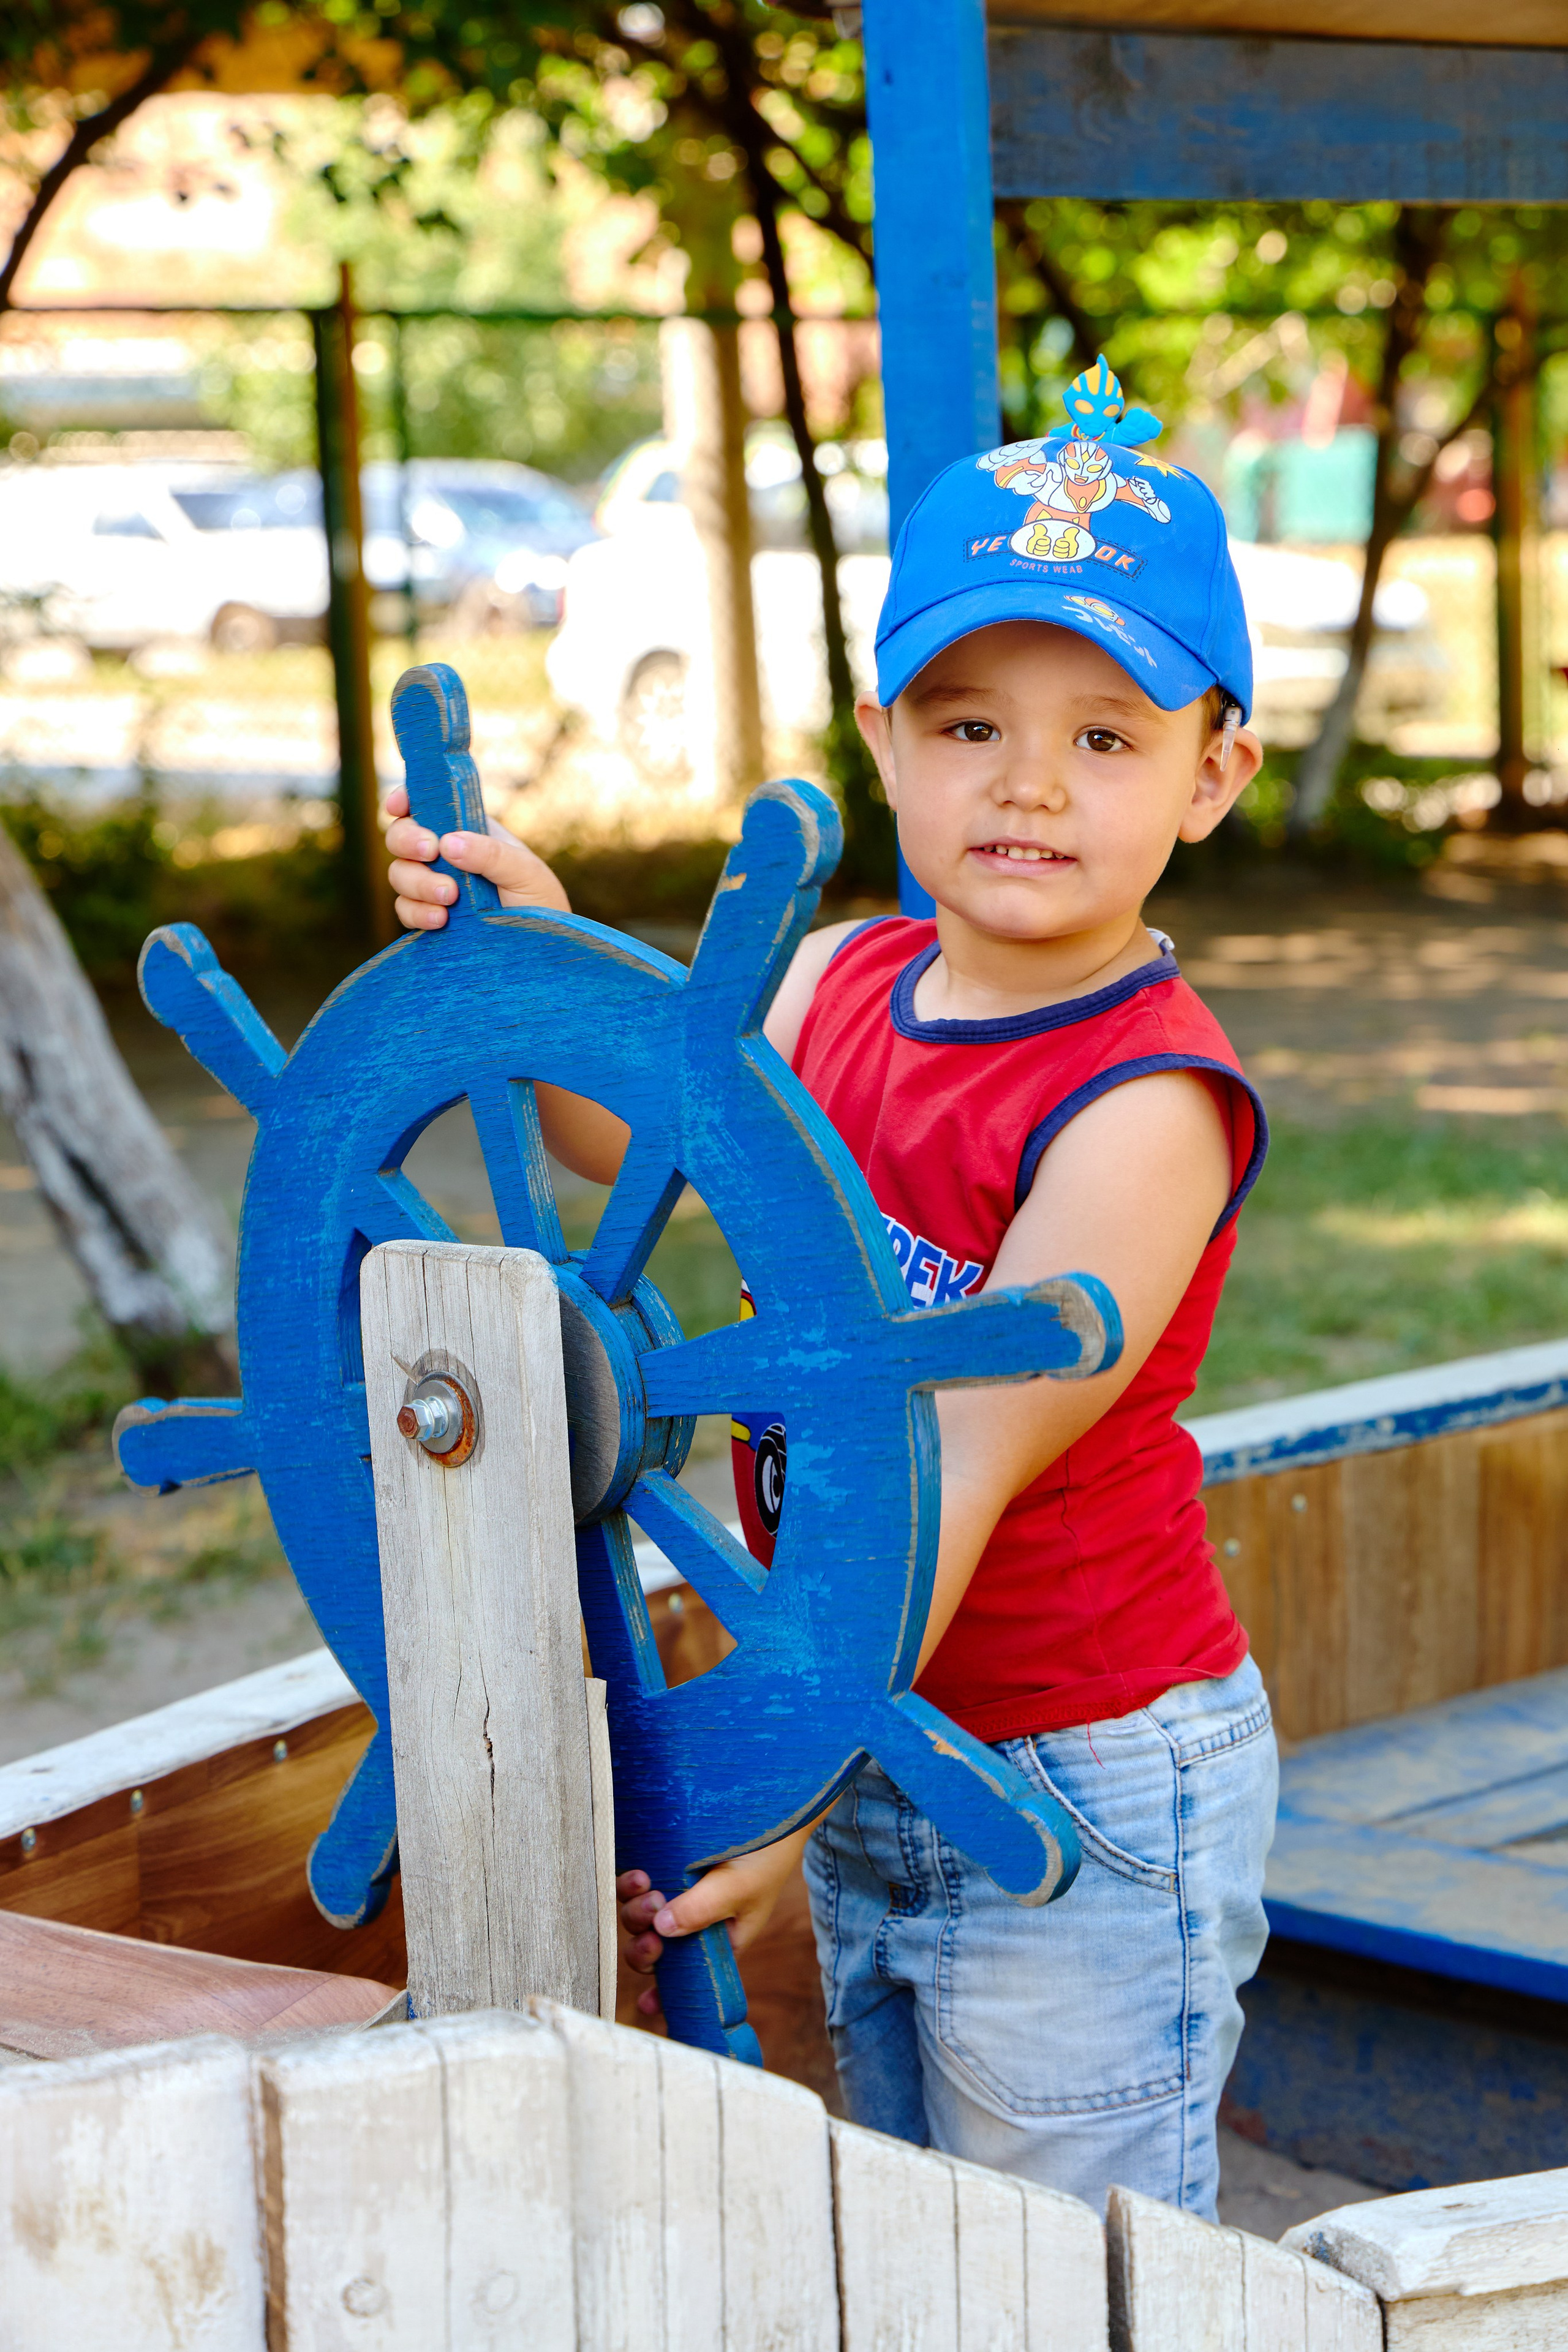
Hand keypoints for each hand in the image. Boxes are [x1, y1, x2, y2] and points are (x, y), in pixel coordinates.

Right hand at [382, 781, 570, 931]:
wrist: (540, 946)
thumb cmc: (538, 899)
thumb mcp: (524, 871)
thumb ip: (490, 853)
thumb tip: (448, 843)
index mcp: (466, 831)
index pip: (426, 807)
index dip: (405, 801)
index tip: (399, 807)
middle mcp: (444, 856)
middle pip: (401, 837)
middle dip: (407, 841)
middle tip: (431, 852)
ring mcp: (432, 886)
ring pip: (399, 874)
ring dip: (417, 882)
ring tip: (449, 897)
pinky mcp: (428, 917)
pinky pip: (405, 910)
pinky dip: (417, 913)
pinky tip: (440, 920)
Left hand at [616, 1832, 808, 2019]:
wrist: (771, 1806)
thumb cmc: (766, 1856)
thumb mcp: (741, 1888)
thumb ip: (703, 1910)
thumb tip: (661, 1930)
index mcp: (718, 1941)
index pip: (687, 1977)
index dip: (664, 1993)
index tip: (645, 2005)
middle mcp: (692, 1922)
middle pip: (655, 1949)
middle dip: (645, 1946)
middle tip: (652, 1925)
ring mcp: (674, 1894)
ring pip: (640, 1919)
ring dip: (635, 1912)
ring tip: (645, 1886)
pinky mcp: (663, 1866)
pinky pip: (635, 1887)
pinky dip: (631, 1885)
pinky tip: (638, 1874)